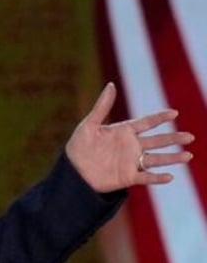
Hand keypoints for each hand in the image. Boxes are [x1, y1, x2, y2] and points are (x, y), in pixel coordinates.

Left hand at [65, 82, 194, 192]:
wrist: (72, 171)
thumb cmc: (79, 146)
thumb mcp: (89, 124)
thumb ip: (102, 106)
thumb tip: (111, 84)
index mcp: (123, 131)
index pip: (146, 122)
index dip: (160, 118)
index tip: (174, 113)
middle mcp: (131, 146)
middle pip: (157, 141)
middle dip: (173, 138)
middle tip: (190, 137)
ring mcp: (131, 162)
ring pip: (156, 159)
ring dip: (172, 158)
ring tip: (188, 155)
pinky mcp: (127, 177)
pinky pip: (145, 177)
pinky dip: (157, 177)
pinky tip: (169, 176)